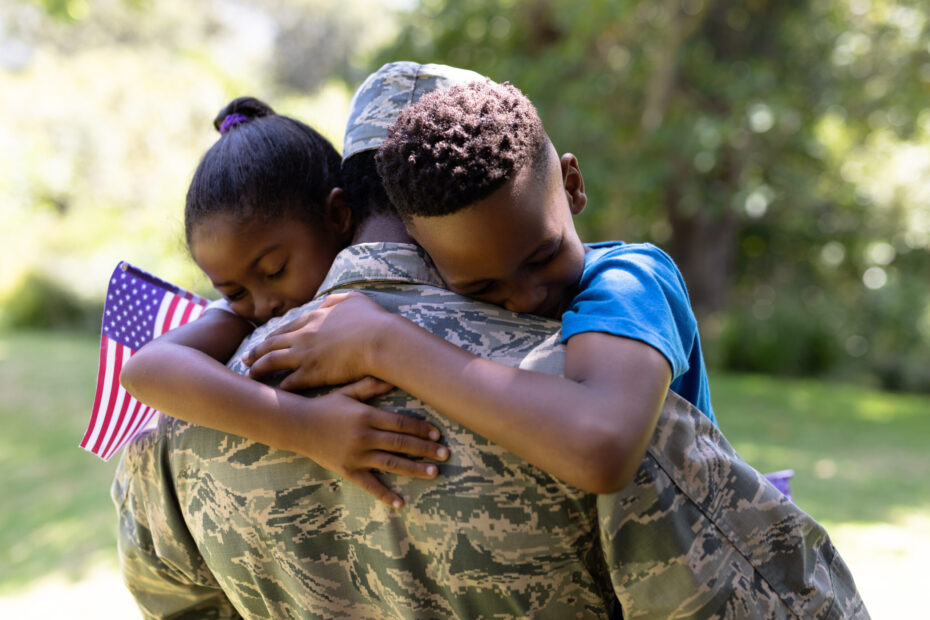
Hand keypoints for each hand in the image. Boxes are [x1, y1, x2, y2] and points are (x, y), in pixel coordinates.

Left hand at [243, 292, 393, 389]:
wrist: (380, 340)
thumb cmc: (373, 320)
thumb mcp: (354, 300)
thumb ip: (336, 300)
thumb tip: (326, 301)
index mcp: (313, 318)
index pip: (286, 328)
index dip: (273, 336)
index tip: (264, 342)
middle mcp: (303, 335)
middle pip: (272, 344)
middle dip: (256, 352)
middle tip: (245, 359)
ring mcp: (305, 355)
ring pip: (271, 362)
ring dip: (258, 370)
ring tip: (249, 376)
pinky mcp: (312, 374)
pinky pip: (287, 383)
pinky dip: (276, 388)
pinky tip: (270, 394)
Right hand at [298, 377, 449, 507]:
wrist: (296, 425)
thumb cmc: (324, 406)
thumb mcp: (347, 392)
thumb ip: (371, 386)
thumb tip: (393, 377)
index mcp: (366, 416)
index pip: (400, 423)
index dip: (421, 429)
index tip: (438, 434)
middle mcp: (364, 436)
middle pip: (400, 443)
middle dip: (425, 449)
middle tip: (446, 455)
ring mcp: (356, 455)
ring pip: (390, 463)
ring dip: (414, 469)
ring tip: (434, 473)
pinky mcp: (347, 470)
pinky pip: (369, 484)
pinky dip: (385, 494)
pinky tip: (401, 503)